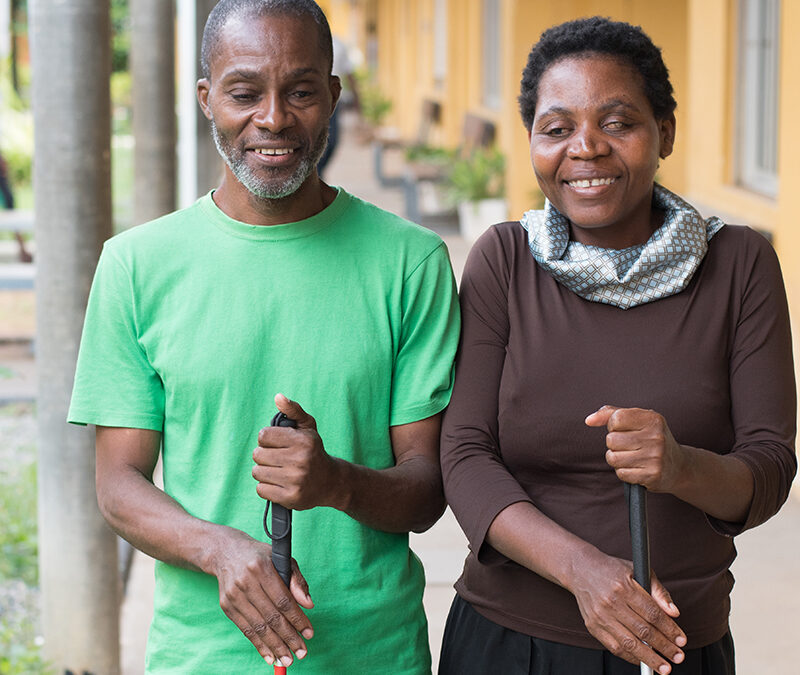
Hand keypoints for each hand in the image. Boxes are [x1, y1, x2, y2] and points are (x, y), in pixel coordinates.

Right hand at [212, 529, 313, 666]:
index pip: (283, 600)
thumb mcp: (282, 559)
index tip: (309, 634)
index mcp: (262, 568)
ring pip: (258, 626)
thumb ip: (297, 581)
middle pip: (271, 616)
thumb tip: (308, 605)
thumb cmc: (260, 557)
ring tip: (288, 659)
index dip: (297, 619)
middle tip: (302, 653)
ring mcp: (234, 595)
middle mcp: (246, 582)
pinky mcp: (226, 606)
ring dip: (275, 646)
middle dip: (289, 638)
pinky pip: (245, 630)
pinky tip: (270, 656)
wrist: (226, 552)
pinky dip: (259, 645)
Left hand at [253, 394, 340, 510]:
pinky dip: (266, 487)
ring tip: (278, 471)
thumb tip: (278, 397)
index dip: (267, 439)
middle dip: (265, 456)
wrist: (332, 482)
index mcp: (303, 440)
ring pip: (257, 472)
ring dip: (264, 471)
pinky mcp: (290, 497)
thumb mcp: (308, 428)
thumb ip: (293, 410)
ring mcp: (295, 480)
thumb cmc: (314, 451)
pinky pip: (261, 489)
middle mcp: (300, 460)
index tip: (277, 443)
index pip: (264, 435)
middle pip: (258, 454)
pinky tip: (279, 483)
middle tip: (278, 458)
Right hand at [568, 550, 685, 672]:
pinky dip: (631, 657)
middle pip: (643, 631)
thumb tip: (674, 613)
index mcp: (624, 587)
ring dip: (650, 658)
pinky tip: (643, 660)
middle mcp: (610, 602)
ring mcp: (600, 616)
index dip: (670, 630)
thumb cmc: (612, 570)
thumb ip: (658, 592)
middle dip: (664, 647)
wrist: (580, 569)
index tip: (681, 641)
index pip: (652, 613)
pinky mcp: (593, 626)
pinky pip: (614, 647)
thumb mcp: (638, 570)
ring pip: (629, 643)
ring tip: (664, 667)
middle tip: (678, 656)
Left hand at [585, 406, 684, 492]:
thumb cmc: (651, 439)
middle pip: (611, 440)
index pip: (616, 418)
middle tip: (630, 446)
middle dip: (614, 444)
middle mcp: (656, 437)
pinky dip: (624, 472)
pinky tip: (637, 468)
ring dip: (617, 459)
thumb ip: (611, 414)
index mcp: (652, 419)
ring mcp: (655, 457)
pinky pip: (621, 473)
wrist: (679, 467)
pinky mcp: (652, 475)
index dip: (613, 425)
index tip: (623, 429)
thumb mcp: (637, 420)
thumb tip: (589, 420)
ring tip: (632, 457)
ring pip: (613, 458)